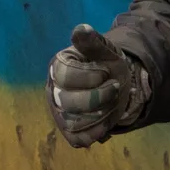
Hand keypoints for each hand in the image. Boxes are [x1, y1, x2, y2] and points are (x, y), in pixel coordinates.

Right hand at [47, 25, 143, 147]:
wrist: (115, 84)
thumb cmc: (106, 65)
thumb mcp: (105, 50)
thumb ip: (92, 42)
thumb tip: (81, 30)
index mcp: (57, 68)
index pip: (65, 76)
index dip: (91, 76)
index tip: (105, 72)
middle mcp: (53, 91)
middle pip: (68, 102)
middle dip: (100, 97)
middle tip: (114, 88)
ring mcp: (59, 113)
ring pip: (74, 123)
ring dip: (101, 114)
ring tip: (111, 103)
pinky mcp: (69, 131)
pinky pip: (79, 139)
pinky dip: (97, 132)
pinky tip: (106, 120)